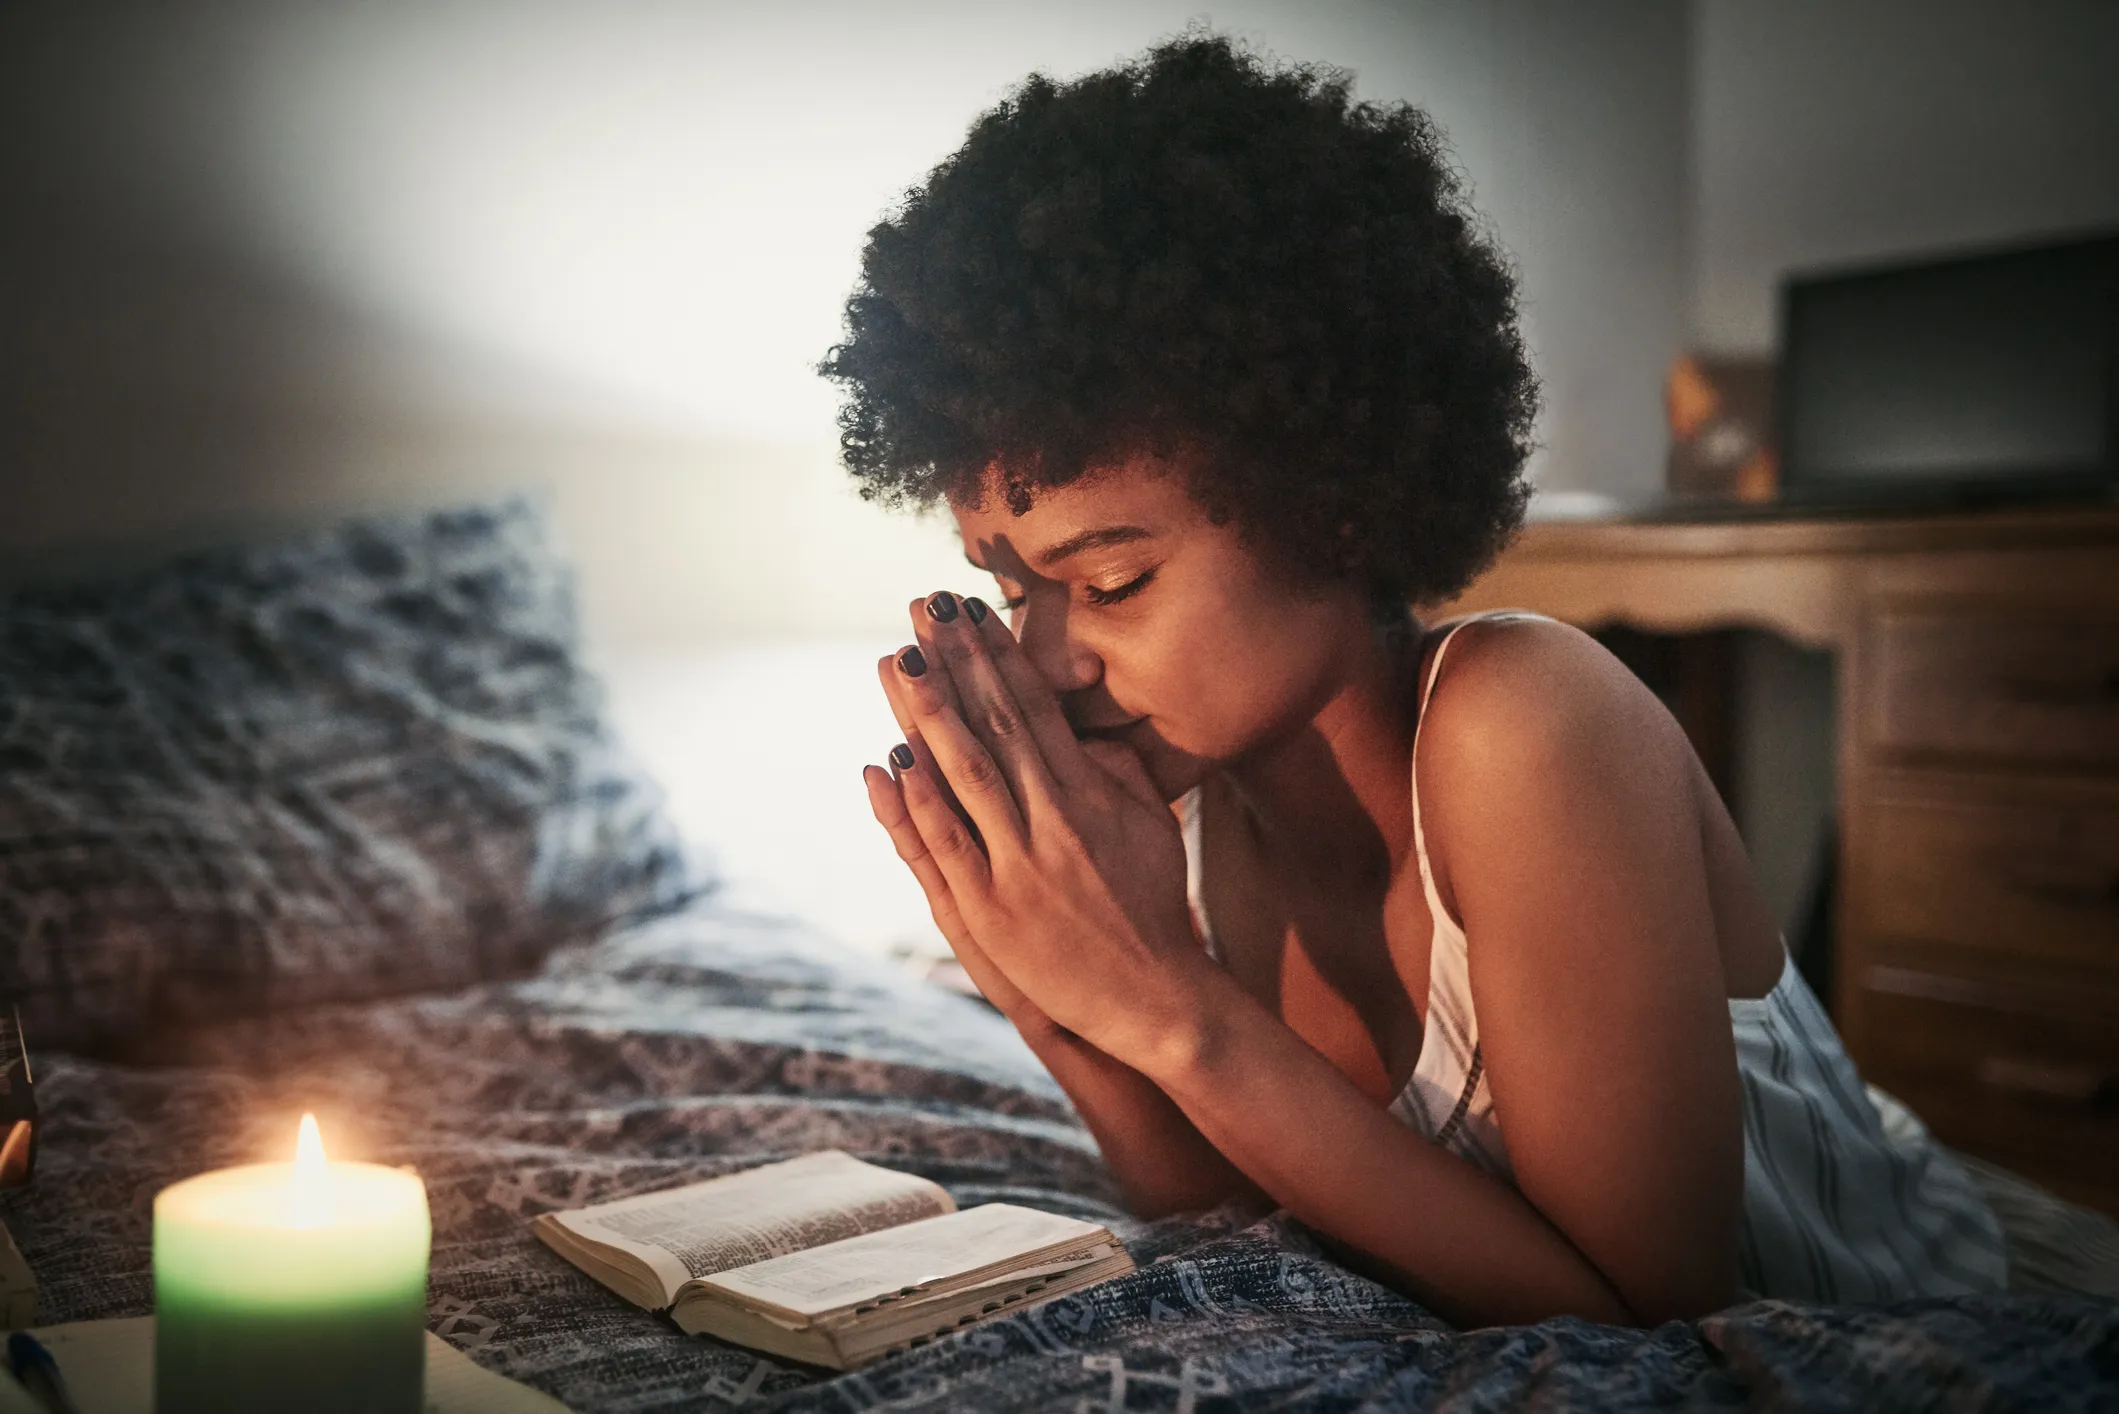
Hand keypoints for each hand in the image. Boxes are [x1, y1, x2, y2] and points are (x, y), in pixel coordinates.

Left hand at [863, 592, 1211, 1069]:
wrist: (1156, 996)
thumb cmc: (1153, 904)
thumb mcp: (1153, 823)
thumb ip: (1118, 770)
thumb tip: (1081, 727)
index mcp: (1091, 792)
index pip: (1035, 707)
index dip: (998, 654)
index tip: (969, 608)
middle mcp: (1054, 819)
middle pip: (996, 724)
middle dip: (958, 661)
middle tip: (923, 607)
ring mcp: (1020, 865)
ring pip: (966, 774)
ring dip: (929, 713)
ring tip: (899, 659)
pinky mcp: (992, 912)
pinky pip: (948, 845)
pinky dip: (917, 801)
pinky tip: (890, 758)